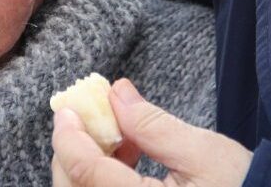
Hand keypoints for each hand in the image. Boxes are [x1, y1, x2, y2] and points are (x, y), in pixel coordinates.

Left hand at [51, 78, 251, 186]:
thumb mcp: (203, 152)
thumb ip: (153, 125)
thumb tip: (115, 93)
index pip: (84, 172)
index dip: (68, 135)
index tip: (67, 105)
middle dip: (73, 149)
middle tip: (90, 114)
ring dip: (88, 163)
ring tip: (120, 134)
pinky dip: (102, 178)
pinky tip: (127, 155)